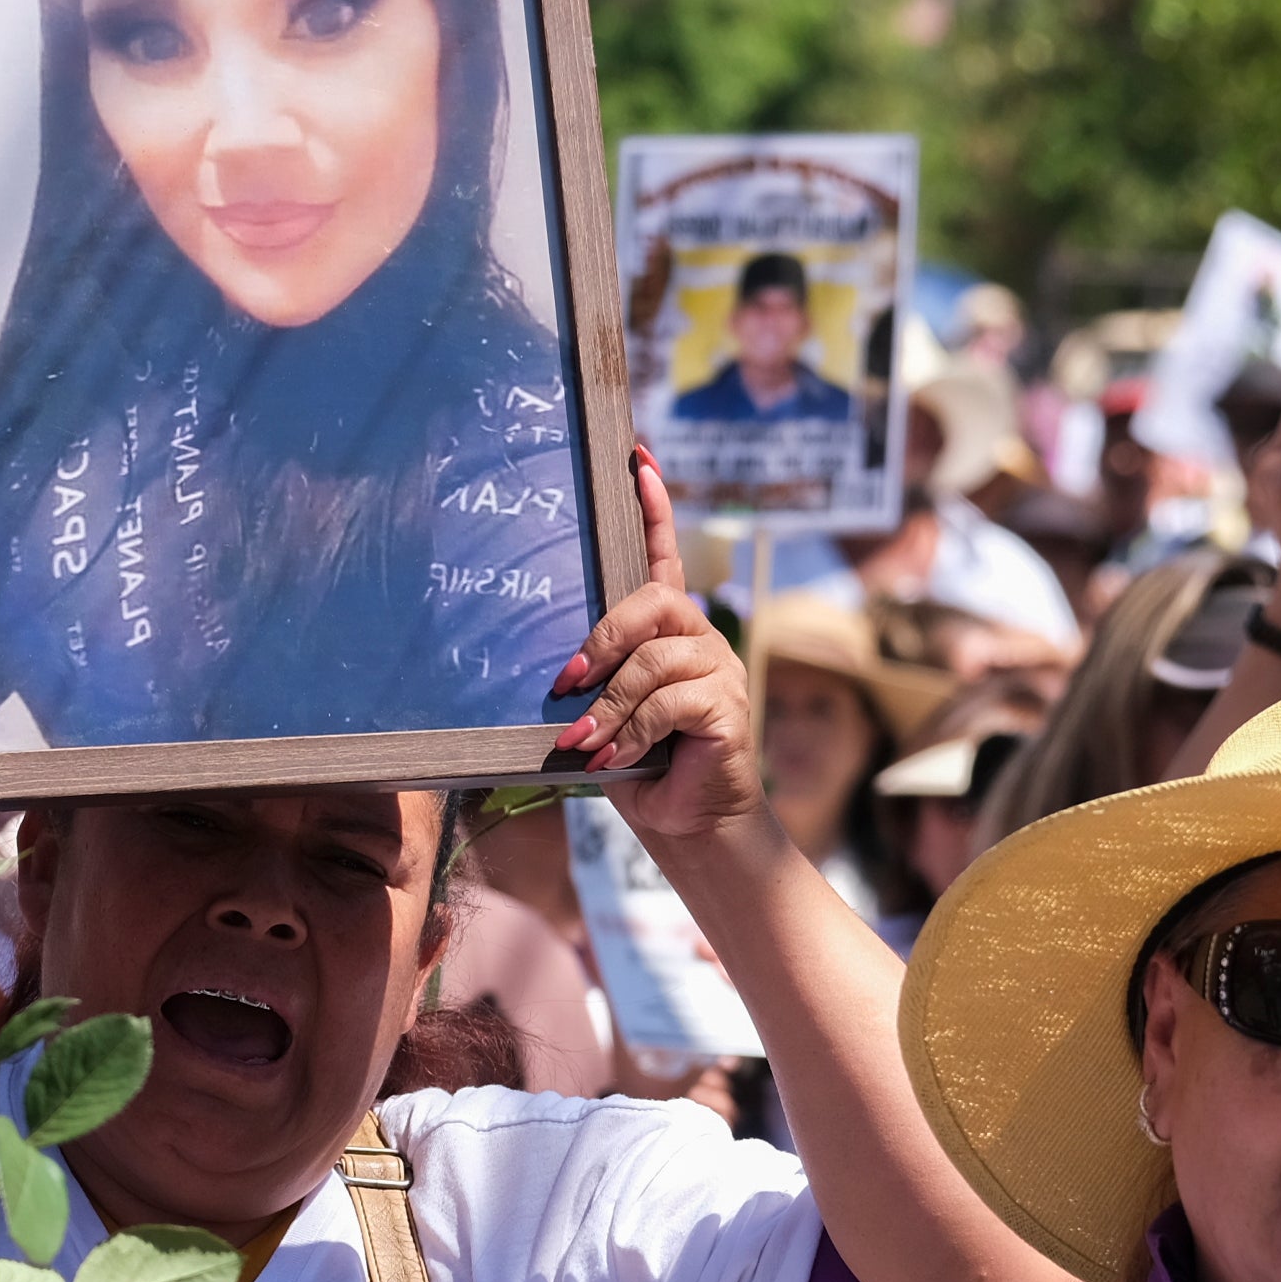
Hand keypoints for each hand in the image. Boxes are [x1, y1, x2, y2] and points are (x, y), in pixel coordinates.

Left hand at [554, 448, 764, 841]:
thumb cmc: (640, 763)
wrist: (690, 824)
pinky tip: (612, 758)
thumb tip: (552, 672)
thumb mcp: (605, 712)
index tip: (637, 457)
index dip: (653, 507)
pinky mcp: (729, 707)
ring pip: (653, 662)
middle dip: (602, 638)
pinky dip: (630, 732)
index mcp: (670, 631)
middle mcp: (700, 638)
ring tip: (583, 741)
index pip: (664, 556)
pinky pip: (669, 703)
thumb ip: (592, 680)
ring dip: (609, 705)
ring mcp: (719, 670)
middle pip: (654, 602)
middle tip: (566, 680)